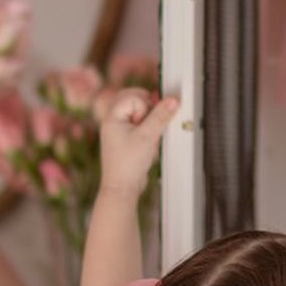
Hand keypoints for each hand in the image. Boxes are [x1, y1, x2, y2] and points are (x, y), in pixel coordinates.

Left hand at [95, 88, 178, 202]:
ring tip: (148, 134)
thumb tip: (173, 100)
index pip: (133, 97)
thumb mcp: (148, 136)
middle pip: (132, 99)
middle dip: (147, 107)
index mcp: (112, 117)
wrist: (122, 188)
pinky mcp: (126, 138)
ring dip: (148, 119)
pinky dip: (147, 128)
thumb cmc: (128, 164)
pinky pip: (138, 123)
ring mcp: (119, 130)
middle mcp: (113, 121)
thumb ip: (161, 116)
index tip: (145, 122)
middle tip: (150, 123)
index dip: (144, 107)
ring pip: (136, 111)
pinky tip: (149, 141)